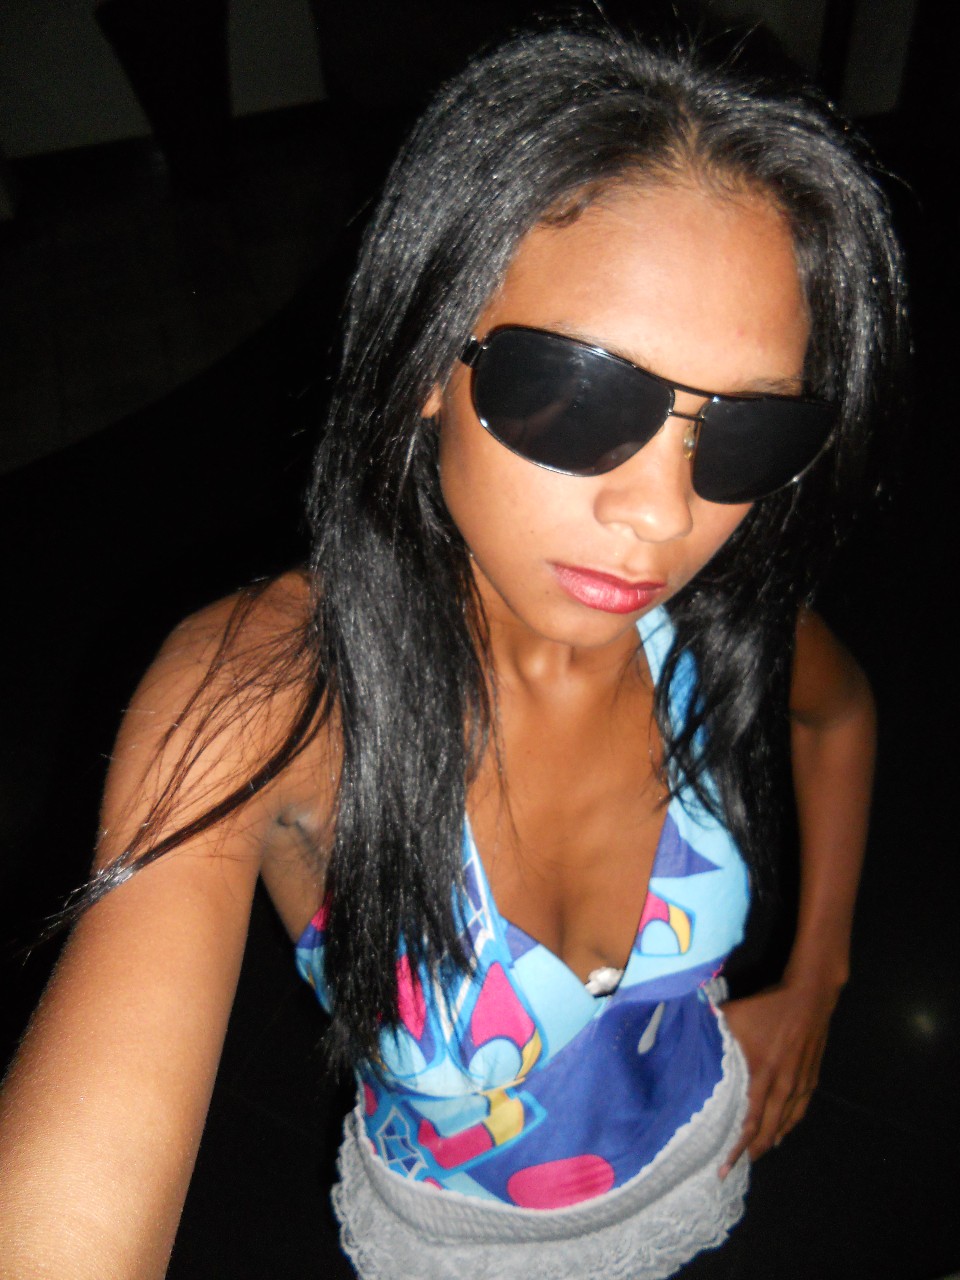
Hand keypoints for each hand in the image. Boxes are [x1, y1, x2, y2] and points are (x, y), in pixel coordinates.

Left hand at [718, 976, 842, 1175]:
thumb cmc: (769, 1006)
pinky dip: (789, 1124)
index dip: (738, 1145)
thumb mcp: (735, 1014)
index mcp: (762, 1073)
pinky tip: (782, 1131)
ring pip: (785, 1122)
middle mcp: (783, 1085)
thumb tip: (690, 1032)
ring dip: (770, 1140)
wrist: (810, 997)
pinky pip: (800, 1110)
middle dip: (752, 1151)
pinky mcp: (811, 1078)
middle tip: (737, 1167)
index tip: (725, 1165)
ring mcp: (800, 1083)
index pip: (750, 1120)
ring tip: (756, 1153)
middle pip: (768, 1129)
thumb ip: (713, 1027)